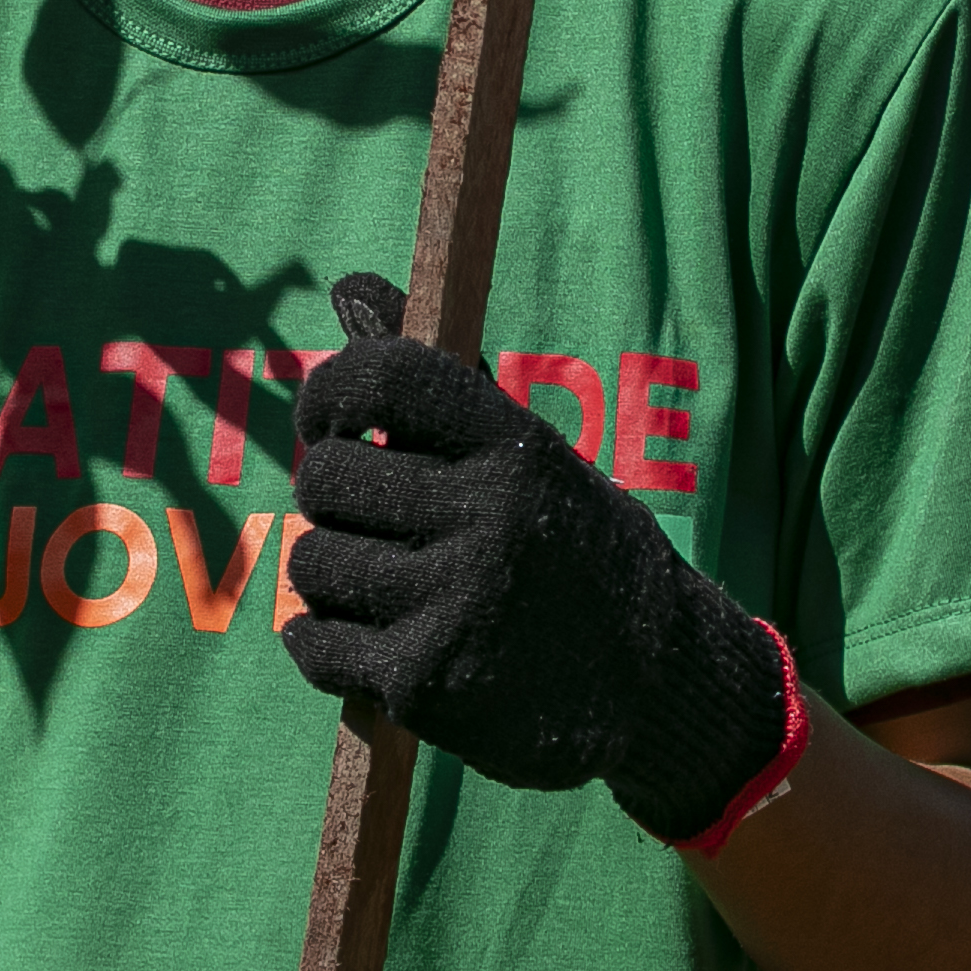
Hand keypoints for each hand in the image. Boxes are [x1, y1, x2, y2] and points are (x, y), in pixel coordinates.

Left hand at [282, 273, 794, 842]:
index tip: (329, 422)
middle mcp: (486, 517)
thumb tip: (346, 287)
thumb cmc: (573, 549)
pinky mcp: (427, 683)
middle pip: (326, 476)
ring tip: (384, 585)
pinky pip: (315, 646)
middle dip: (331, 496)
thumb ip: (437, 381)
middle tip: (369, 520)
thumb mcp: (528, 453)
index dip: (331, 392)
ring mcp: (454, 603)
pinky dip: (322, 646)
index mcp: (513, 447)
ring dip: (332, 576)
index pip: (383, 378)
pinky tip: (362, 640)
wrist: (658, 684)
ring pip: (313, 564)